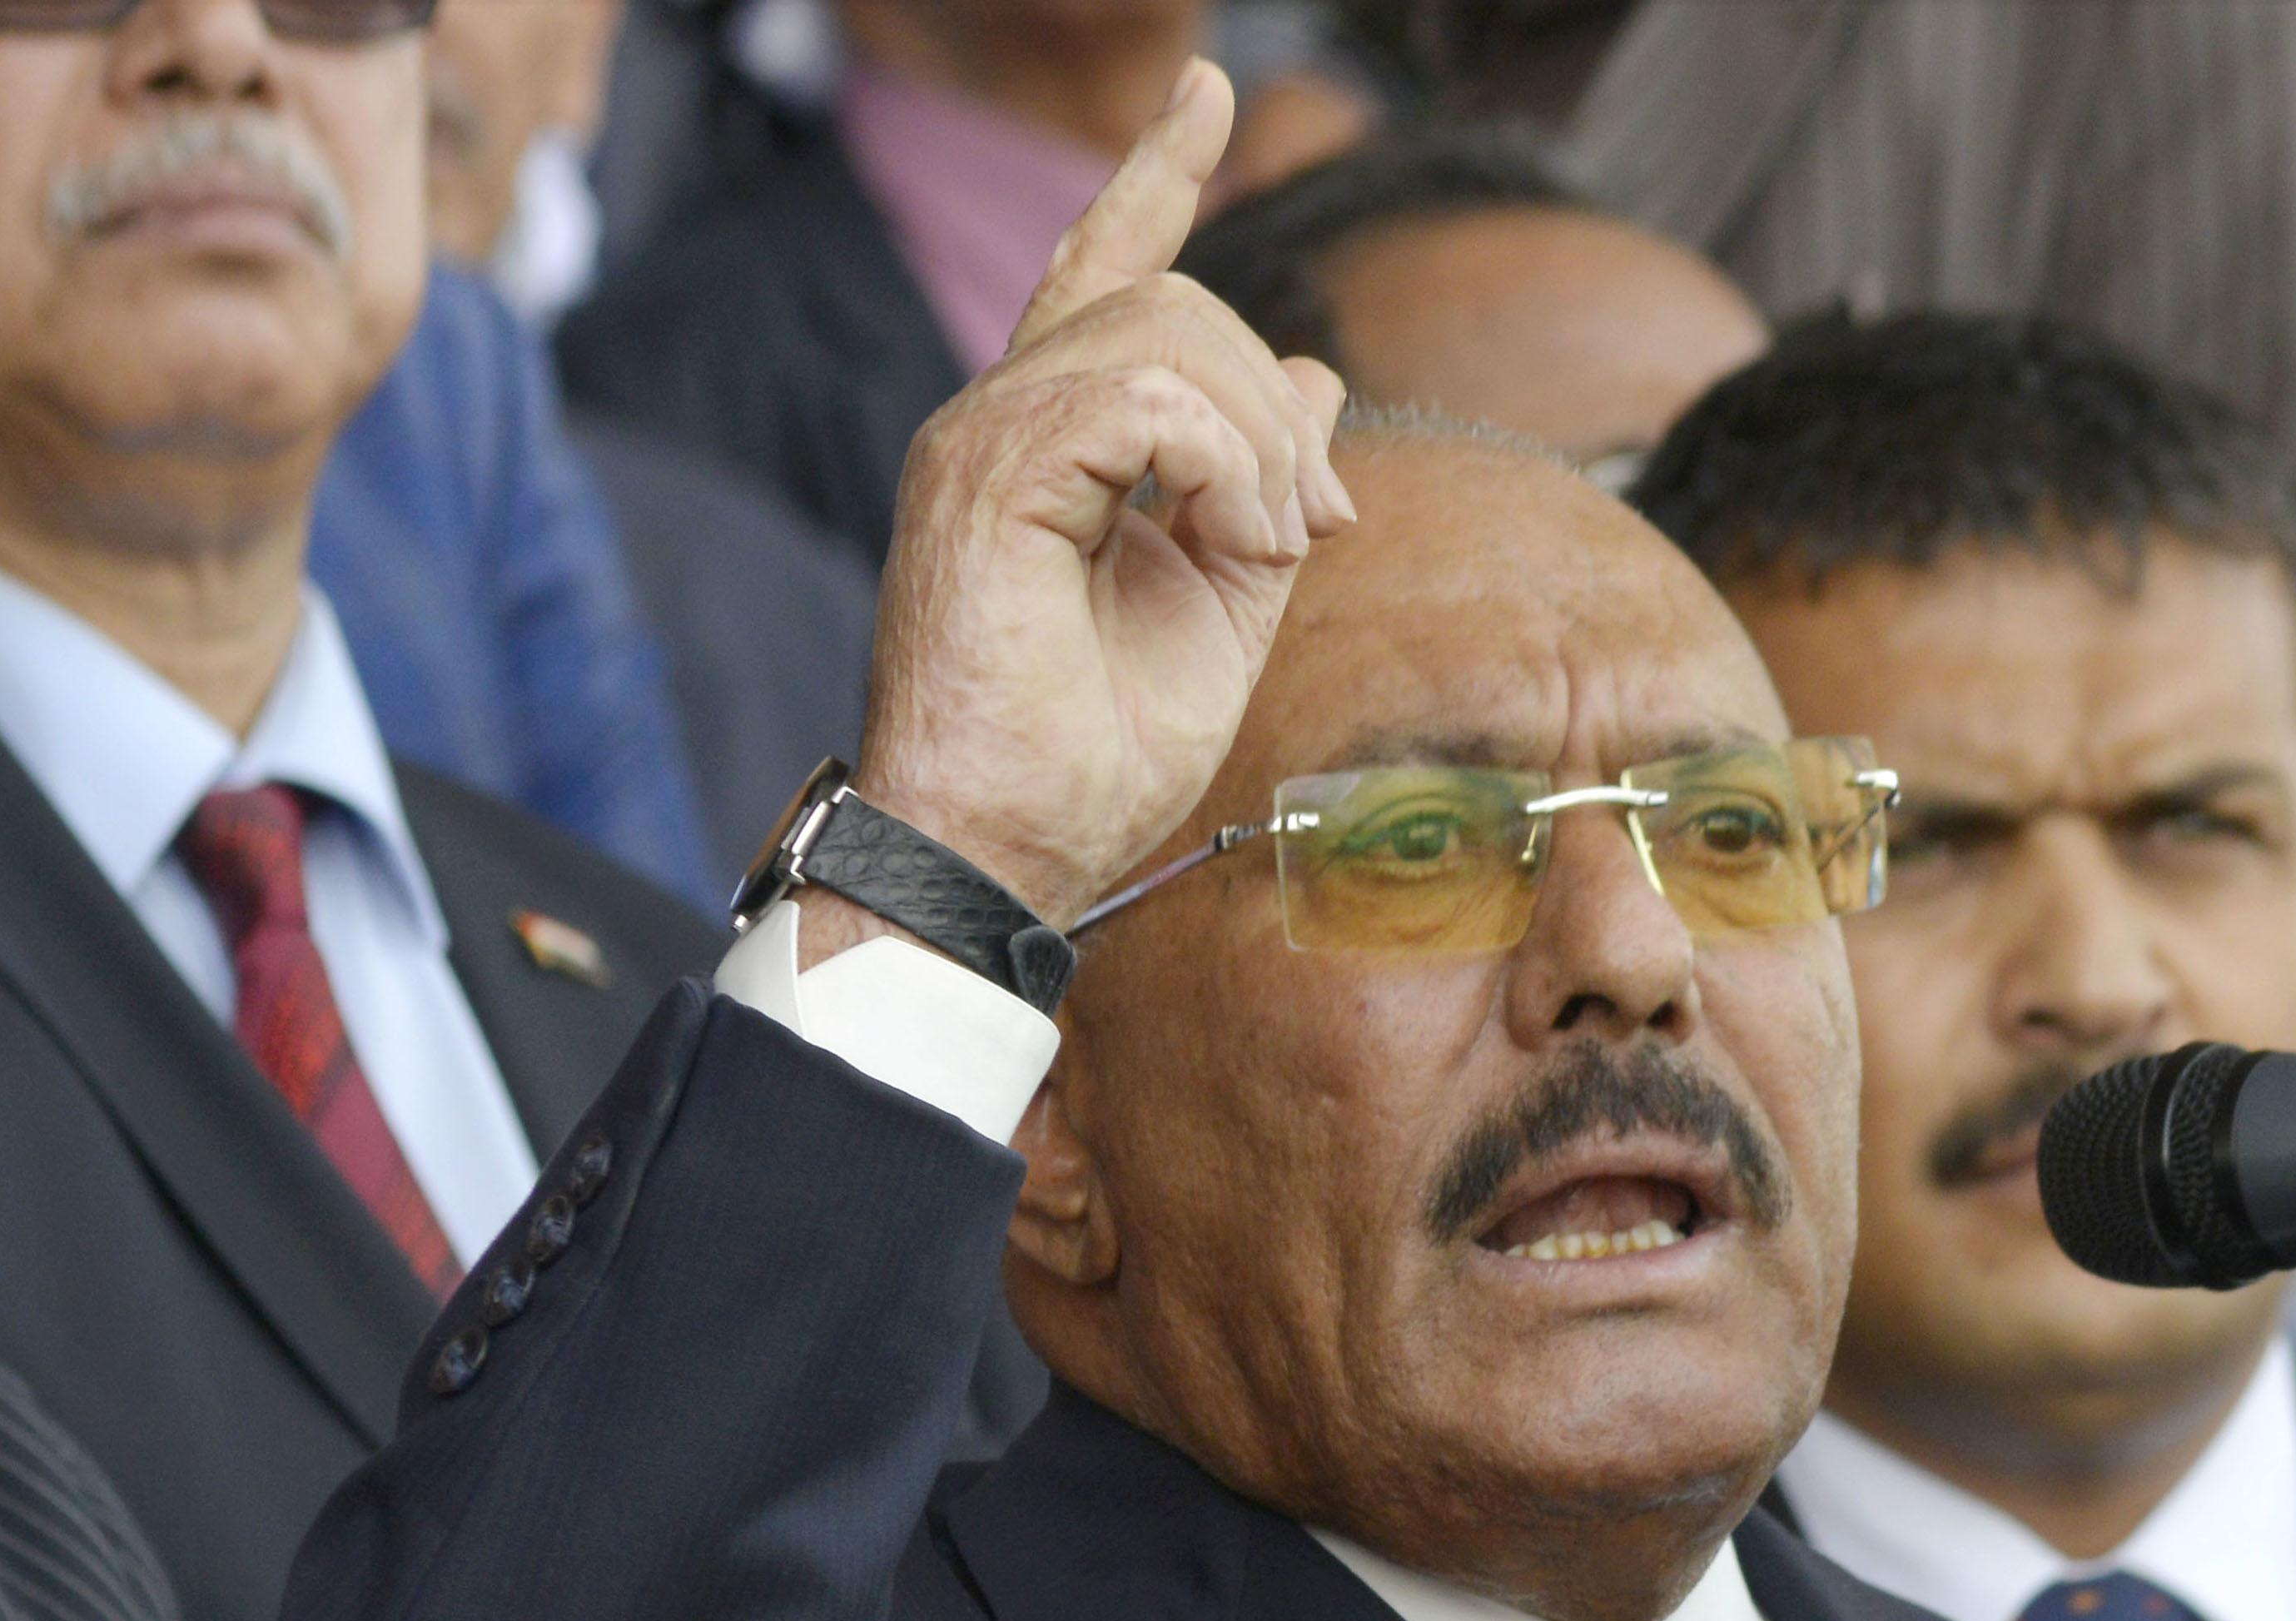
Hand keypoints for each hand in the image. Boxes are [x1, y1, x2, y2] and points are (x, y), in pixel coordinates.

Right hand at [847, 55, 1352, 922]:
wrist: (1001, 856)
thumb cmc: (1085, 766)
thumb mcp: (1219, 610)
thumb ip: (1262, 491)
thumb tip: (1313, 371)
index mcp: (1043, 443)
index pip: (1100, 269)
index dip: (1158, 174)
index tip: (1207, 89)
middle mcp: (998, 417)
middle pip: (1171, 298)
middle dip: (1277, 402)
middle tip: (1314, 528)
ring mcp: (981, 436)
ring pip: (1168, 332)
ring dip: (1261, 445)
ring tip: (1271, 549)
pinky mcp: (987, 472)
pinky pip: (1149, 398)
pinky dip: (1224, 467)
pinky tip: (1235, 541)